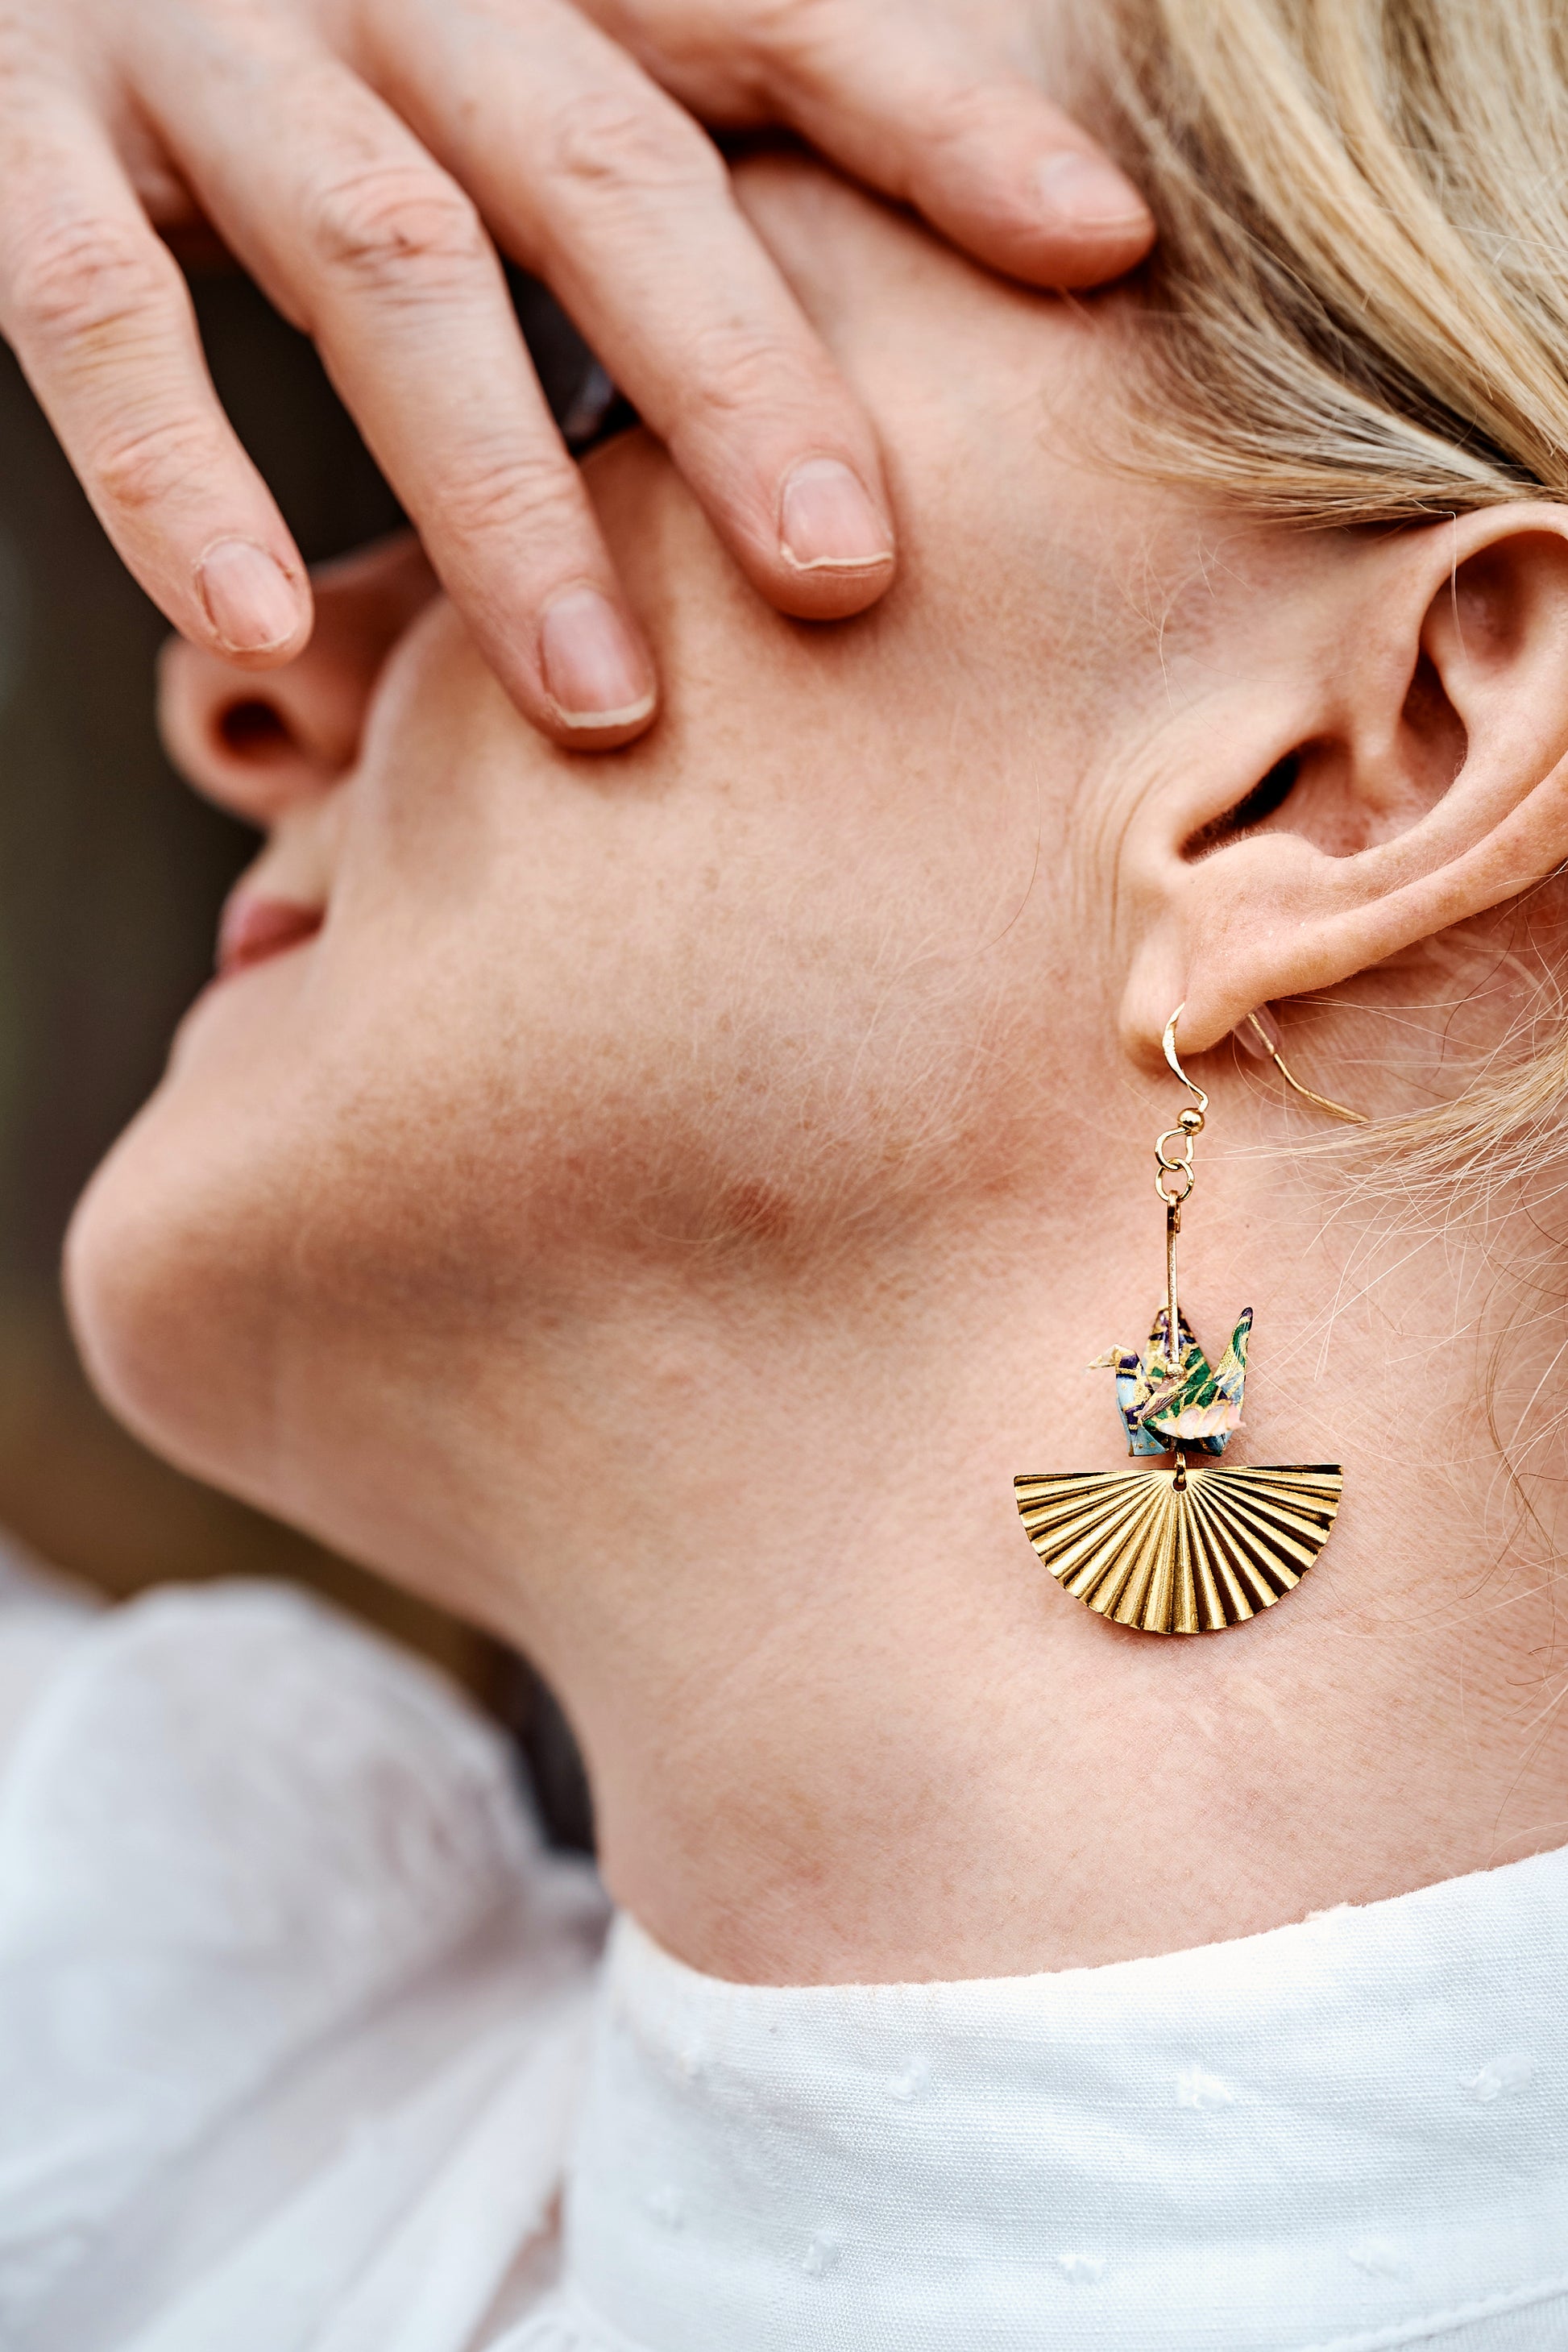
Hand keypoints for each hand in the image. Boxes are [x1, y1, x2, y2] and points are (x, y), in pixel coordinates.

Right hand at [0, 0, 1151, 745]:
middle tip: (846, 575)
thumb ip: (650, 160)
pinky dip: (175, 468)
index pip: (768, 23)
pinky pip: (97, 304)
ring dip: (501, 490)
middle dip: (737, 373)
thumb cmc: (306, 34)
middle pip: (608, 167)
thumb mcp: (495, 55)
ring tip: (599, 702)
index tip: (1101, 253)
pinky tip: (248, 633)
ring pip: (385, 261)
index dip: (936, 124)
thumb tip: (838, 403)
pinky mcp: (13, 120)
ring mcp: (202, 37)